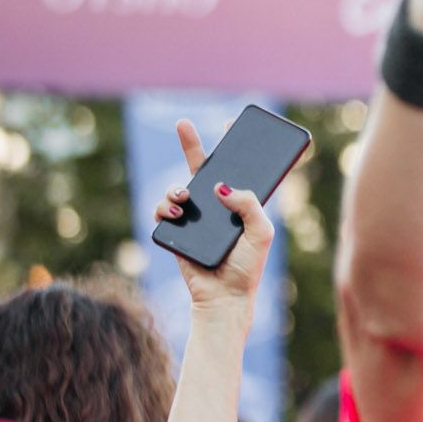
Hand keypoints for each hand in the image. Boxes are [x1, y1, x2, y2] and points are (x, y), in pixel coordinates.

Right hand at [156, 120, 274, 317]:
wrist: (223, 297)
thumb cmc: (247, 268)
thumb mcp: (260, 233)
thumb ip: (249, 205)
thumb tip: (222, 186)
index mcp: (240, 206)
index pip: (237, 171)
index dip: (235, 149)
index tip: (231, 124)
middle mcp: (216, 208)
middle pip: (202, 170)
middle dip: (191, 145)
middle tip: (182, 123)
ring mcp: (195, 219)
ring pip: (178, 189)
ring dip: (176, 188)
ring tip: (183, 197)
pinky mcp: (176, 231)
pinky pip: (162, 211)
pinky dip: (164, 208)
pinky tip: (175, 214)